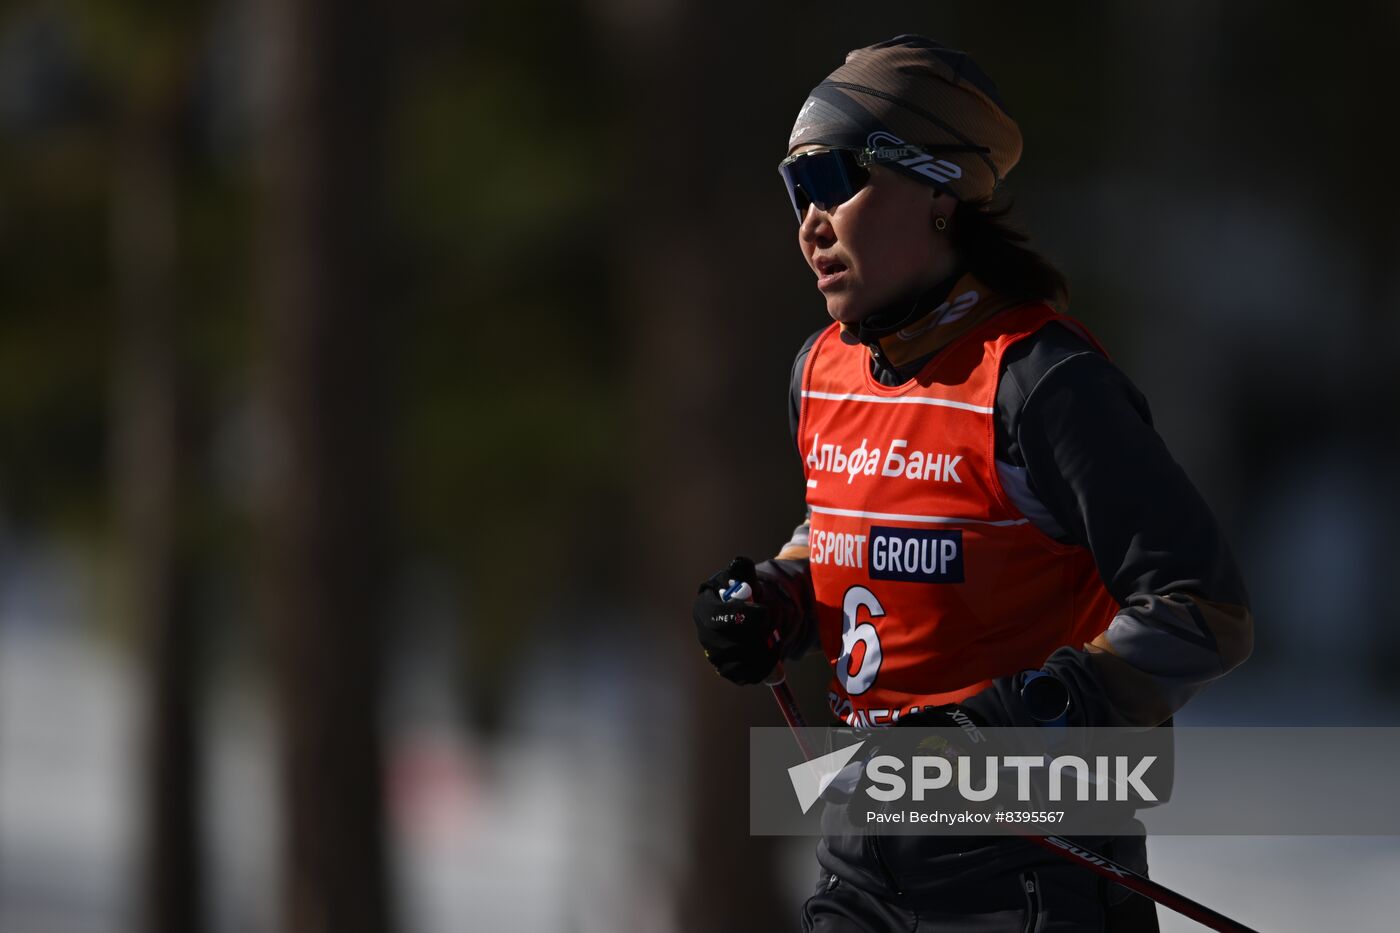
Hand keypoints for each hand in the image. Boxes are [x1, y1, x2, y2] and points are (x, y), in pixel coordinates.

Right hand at [693, 556, 783, 684]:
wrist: (749, 614)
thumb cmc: (744, 593)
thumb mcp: (744, 578)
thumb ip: (742, 570)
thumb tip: (739, 562)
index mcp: (704, 608)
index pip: (716, 616)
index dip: (740, 615)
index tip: (764, 611)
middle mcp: (705, 633)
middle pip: (727, 643)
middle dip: (754, 637)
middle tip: (773, 629)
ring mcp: (714, 654)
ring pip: (737, 661)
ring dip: (760, 653)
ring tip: (775, 641)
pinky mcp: (727, 669)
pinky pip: (744, 675)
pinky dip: (762, 668)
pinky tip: (772, 655)